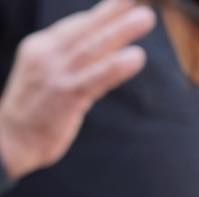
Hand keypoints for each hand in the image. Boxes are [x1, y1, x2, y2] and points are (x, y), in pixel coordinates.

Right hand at [0, 0, 153, 181]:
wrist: (10, 140)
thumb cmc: (33, 112)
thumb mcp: (45, 77)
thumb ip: (67, 64)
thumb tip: (95, 54)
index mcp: (41, 47)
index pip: (75, 26)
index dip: (100, 13)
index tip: (123, 1)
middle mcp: (47, 54)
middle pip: (85, 29)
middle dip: (113, 12)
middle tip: (139, 1)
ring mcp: (56, 74)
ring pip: (93, 48)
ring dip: (121, 31)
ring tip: (145, 18)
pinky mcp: (65, 96)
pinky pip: (96, 78)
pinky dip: (117, 66)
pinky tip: (136, 57)